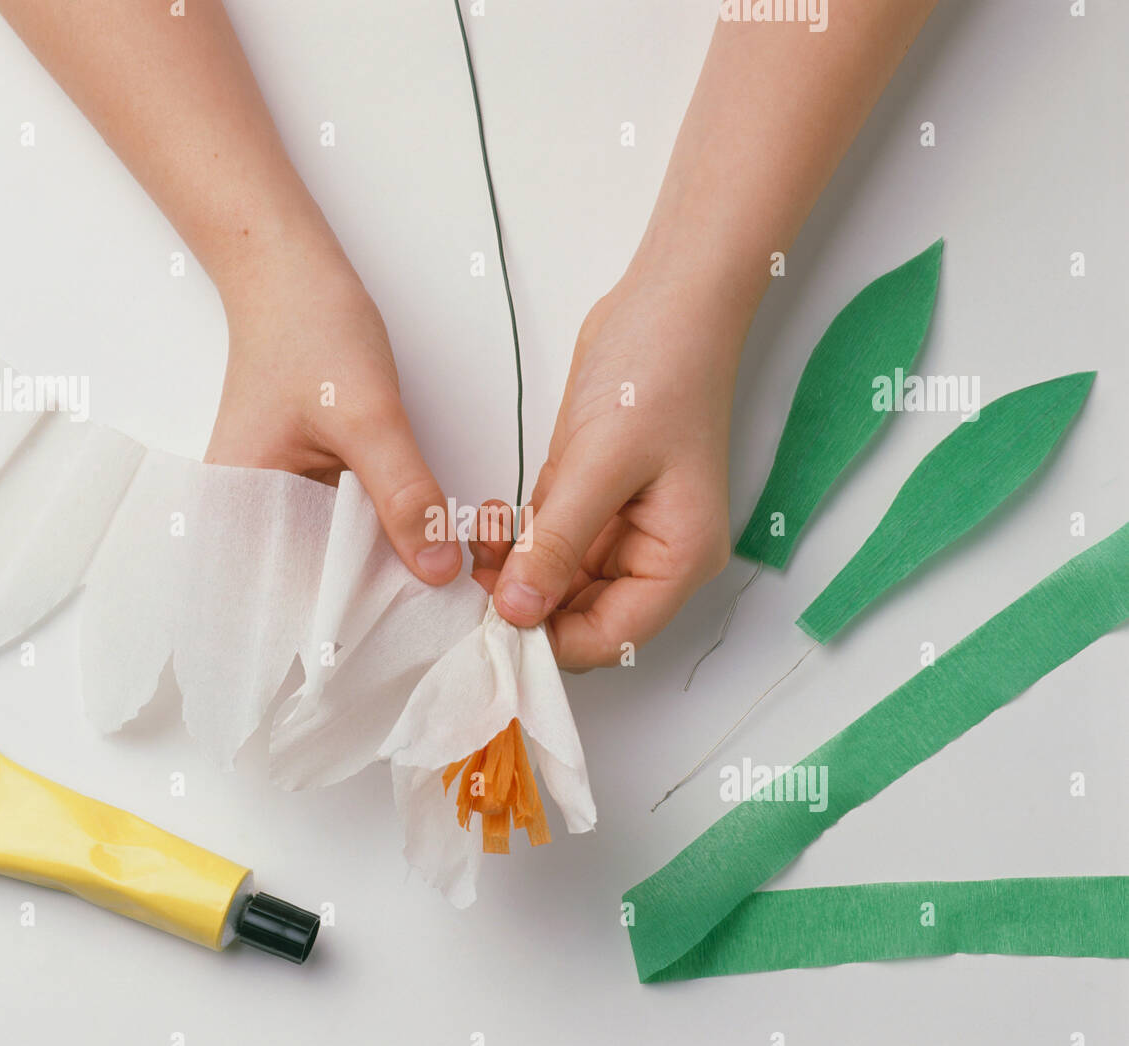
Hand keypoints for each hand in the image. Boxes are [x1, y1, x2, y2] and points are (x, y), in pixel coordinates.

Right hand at [204, 226, 461, 584]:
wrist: (291, 275)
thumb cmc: (309, 331)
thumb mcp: (367, 415)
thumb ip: (404, 494)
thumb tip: (438, 570)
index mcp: (237, 513)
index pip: (295, 596)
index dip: (354, 619)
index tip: (416, 633)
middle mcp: (250, 519)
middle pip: (319, 585)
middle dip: (378, 597)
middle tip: (445, 612)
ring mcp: (279, 505)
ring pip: (340, 559)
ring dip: (386, 566)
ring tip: (440, 583)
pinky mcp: (308, 490)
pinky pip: (348, 530)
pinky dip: (384, 535)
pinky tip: (422, 543)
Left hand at [478, 267, 746, 669]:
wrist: (667, 300)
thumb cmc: (660, 371)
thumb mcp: (603, 462)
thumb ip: (559, 541)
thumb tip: (518, 610)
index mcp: (677, 560)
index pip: (609, 638)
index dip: (548, 638)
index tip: (492, 615)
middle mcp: (652, 555)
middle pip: (579, 617)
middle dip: (524, 602)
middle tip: (476, 572)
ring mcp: (620, 529)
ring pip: (556, 584)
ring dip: (513, 571)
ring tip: (482, 533)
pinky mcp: (590, 500)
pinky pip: (547, 544)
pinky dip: (517, 542)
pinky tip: (493, 518)